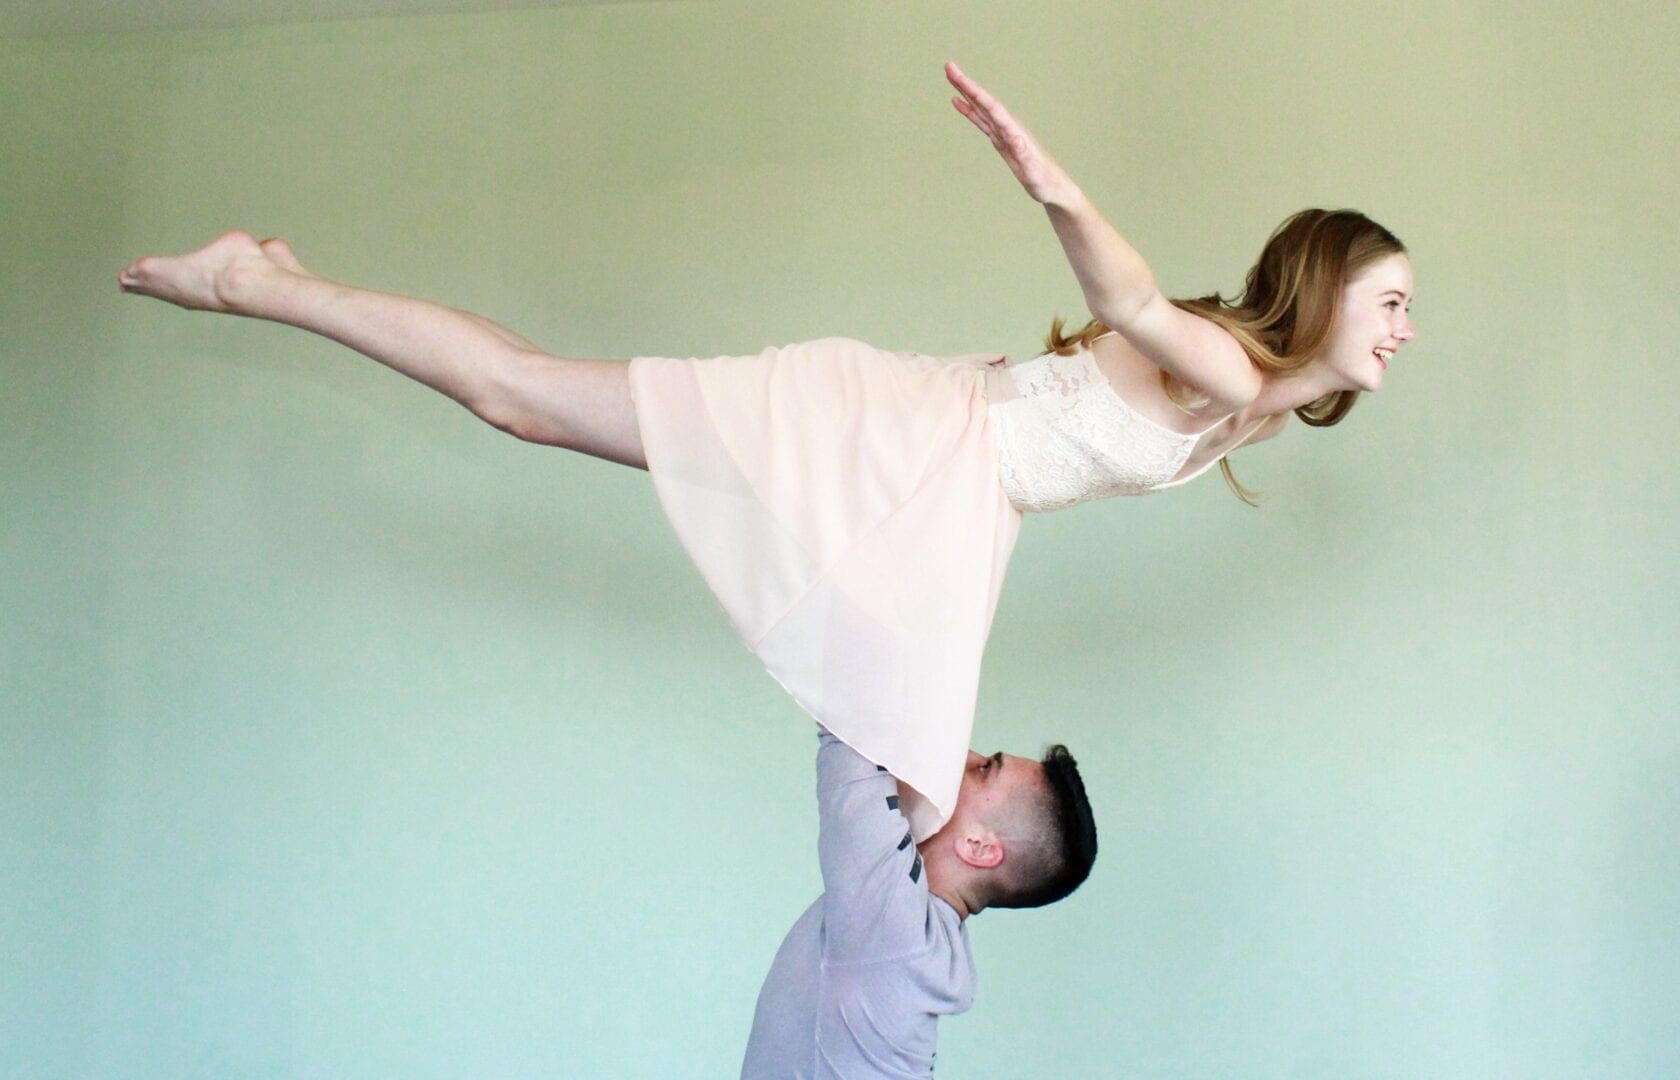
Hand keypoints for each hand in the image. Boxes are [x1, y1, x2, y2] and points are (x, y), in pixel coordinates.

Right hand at [946, 61, 1077, 205]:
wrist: (1052, 187)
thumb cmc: (1044, 181)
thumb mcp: (1033, 171)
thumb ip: (1024, 154)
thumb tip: (1014, 138)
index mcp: (1014, 131)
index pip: (991, 106)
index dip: (974, 92)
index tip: (959, 77)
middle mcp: (1008, 127)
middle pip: (984, 101)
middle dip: (966, 85)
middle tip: (949, 67)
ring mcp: (1003, 132)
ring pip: (981, 108)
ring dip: (966, 93)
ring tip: (951, 78)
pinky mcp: (1000, 140)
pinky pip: (981, 121)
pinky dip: (969, 111)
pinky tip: (958, 103)